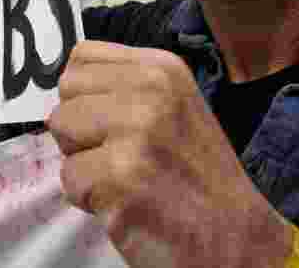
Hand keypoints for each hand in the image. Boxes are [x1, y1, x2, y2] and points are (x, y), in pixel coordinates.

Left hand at [47, 42, 290, 267]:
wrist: (237, 238)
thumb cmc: (195, 178)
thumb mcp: (172, 108)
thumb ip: (123, 90)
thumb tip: (66, 92)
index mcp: (161, 68)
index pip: (81, 59)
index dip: (84, 97)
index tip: (114, 125)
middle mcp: (150, 89)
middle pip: (65, 95)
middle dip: (79, 130)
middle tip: (121, 157)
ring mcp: (137, 129)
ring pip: (61, 131)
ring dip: (83, 164)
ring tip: (125, 179)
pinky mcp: (121, 174)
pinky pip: (69, 178)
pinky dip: (88, 199)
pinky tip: (126, 202)